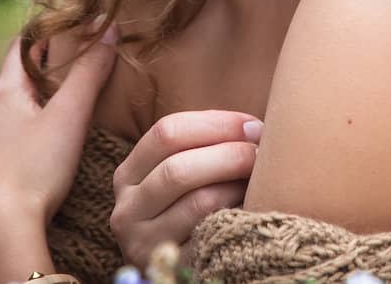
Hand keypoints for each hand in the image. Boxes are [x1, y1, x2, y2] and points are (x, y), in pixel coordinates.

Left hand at [0, 24, 118, 230]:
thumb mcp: (70, 116)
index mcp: (3, 92)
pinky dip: (18, 135)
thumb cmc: (34, 169)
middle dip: (39, 70)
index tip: (71, 27)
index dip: (46, 33)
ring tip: (54, 110)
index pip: (22, 45)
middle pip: (11, 78)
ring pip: (3, 112)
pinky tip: (33, 151)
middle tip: (69, 68)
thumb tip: (108, 29)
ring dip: (27, 105)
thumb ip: (90, 72)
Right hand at [110, 109, 262, 267]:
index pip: (167, 133)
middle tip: (263, 152)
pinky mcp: (173, 268)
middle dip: (231, 154)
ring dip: (237, 185)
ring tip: (261, 180)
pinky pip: (213, 235)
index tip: (252, 126)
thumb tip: (254, 128)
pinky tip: (252, 207)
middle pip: (179, 169)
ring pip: (199, 203)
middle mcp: (128, 210)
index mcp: (128, 175)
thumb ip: (204, 144)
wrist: (173, 265)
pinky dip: (238, 215)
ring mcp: (145, 243)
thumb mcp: (179, 171)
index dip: (215, 124)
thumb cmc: (188, 203)